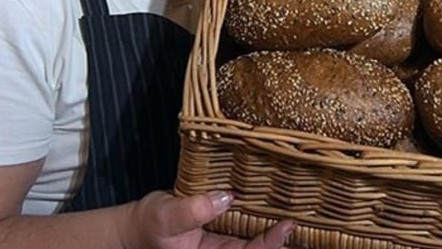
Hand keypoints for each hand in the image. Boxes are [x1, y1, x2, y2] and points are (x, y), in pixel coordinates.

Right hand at [124, 190, 292, 248]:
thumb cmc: (148, 226)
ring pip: (257, 241)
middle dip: (282, 241)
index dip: (270, 244)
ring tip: (304, 215)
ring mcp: (225, 245)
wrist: (134, 231)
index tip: (287, 226)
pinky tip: (281, 208)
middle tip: (306, 221)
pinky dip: (264, 221)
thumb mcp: (167, 216)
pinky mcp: (225, 233)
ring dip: (277, 231)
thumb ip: (194, 209)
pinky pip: (249, 229)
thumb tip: (225, 197)